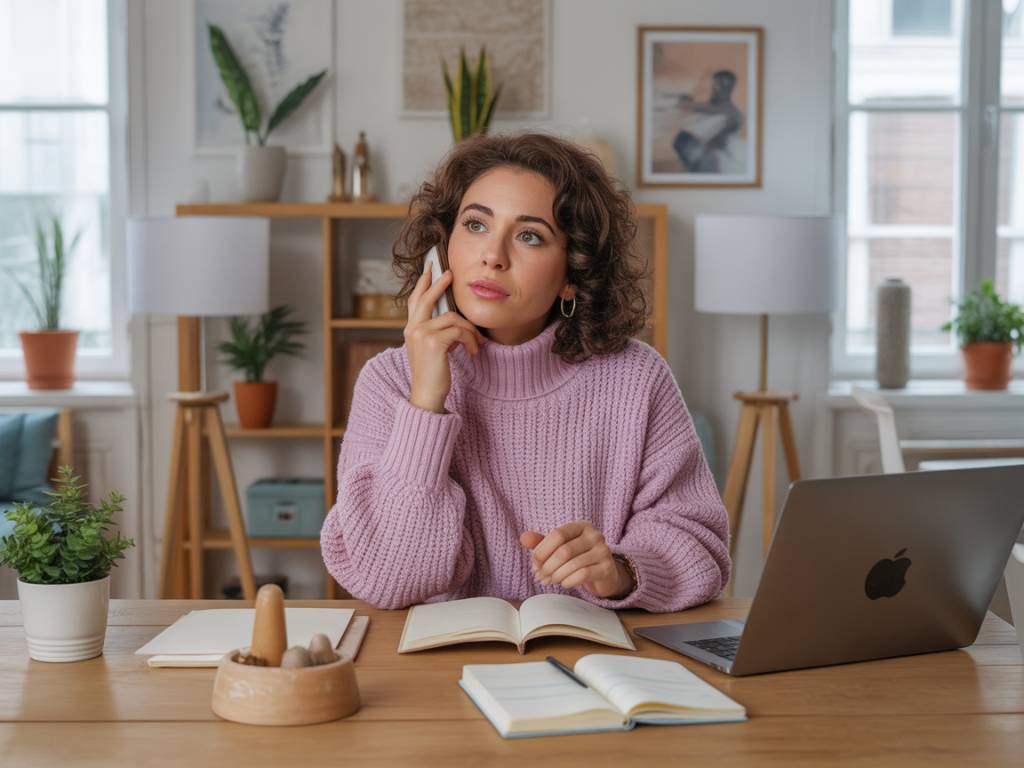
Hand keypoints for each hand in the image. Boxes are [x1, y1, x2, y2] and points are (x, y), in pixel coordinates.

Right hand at [405, 260, 485, 412]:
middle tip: (451, 273)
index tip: (430, 269)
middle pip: (427, 299)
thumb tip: (455, 321)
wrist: (427, 396)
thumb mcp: (433, 349)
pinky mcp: (434, 342)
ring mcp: (421, 334)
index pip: (415, 301)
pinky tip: (473, 352)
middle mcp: (412, 329)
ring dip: (469, 330)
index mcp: (410, 329)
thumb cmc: (433, 375)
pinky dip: (470, 340)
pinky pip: (459, 331)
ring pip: (452, 318)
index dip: (422, 284)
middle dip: (439, 284)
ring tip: (477, 343)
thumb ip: (438, 332)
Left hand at [520, 522, 632, 598]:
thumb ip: (541, 542)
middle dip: (547, 566)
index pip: (557, 534)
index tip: (534, 564)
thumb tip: (523, 537)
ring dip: (556, 575)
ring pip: (573, 564)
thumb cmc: (578, 557)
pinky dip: (569, 581)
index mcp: (581, 526)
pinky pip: (584, 574)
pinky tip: (564, 583)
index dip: (542, 550)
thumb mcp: (559, 548)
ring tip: (549, 581)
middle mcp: (594, 535)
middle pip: (564, 550)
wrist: (604, 573)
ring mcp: (603, 551)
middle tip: (539, 576)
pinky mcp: (607, 568)